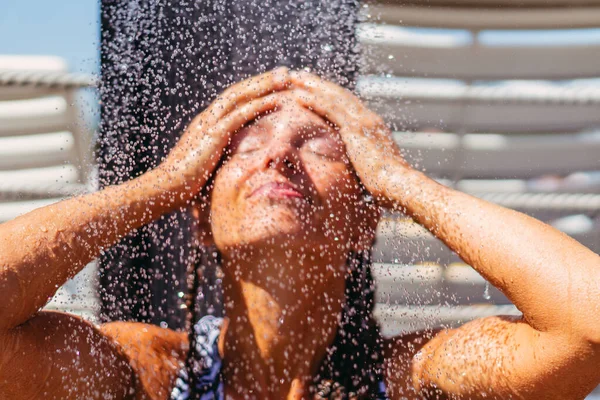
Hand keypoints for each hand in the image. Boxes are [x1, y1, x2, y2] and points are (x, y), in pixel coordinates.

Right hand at [154, 67, 290, 206]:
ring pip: (241, 96)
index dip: (253, 89)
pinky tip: (275, 99)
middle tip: (285, 71)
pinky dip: (258, 105)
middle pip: (239, 91)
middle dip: (263, 80)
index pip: (233, 99)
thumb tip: (234, 163)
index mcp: (207, 123)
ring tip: (285, 77)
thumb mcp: (206, 165)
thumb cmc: (185, 183)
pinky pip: (240, 115)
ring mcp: (210, 124)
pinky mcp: (213, 135)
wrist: (166, 187)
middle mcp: (208, 117)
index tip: (273, 83)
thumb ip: (219, 157)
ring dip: (264, 85)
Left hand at [289, 71, 410, 204]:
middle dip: (319, 84)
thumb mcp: (373, 172)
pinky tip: (297, 94)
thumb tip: (356, 176)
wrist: (398, 185)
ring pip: (333, 96)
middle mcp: (369, 119)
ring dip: (312, 85)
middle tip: (301, 75)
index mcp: (374, 128)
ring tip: (294, 77)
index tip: (316, 89)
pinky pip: (329, 108)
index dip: (331, 96)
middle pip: (340, 95)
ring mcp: (362, 121)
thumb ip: (362, 166)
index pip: (349, 106)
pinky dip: (312, 99)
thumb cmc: (388, 188)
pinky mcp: (354, 128)